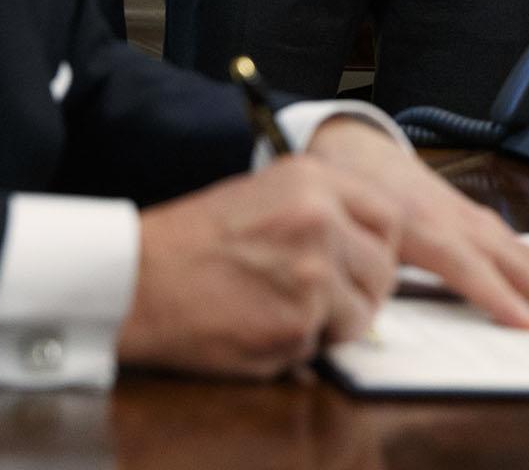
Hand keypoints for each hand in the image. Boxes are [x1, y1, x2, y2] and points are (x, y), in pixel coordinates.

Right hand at [119, 157, 400, 378]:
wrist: (138, 279)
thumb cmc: (192, 241)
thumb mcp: (264, 194)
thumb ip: (323, 210)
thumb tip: (370, 245)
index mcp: (313, 181)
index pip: (390, 218)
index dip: (380, 248)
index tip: (363, 263)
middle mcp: (320, 221)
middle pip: (383, 271)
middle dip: (360, 292)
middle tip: (320, 298)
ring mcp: (312, 276)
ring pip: (360, 315)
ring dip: (330, 323)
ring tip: (280, 309)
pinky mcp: (296, 326)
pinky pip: (322, 346)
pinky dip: (297, 347)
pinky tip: (257, 325)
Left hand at [305, 118, 528, 330]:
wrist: (351, 147)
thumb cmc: (347, 195)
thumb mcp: (344, 232)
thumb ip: (364, 273)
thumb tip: (375, 323)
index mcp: (418, 223)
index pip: (464, 264)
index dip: (495, 294)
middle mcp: (455, 219)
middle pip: (515, 259)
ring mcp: (471, 217)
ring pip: (526, 252)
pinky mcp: (477, 218)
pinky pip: (519, 245)